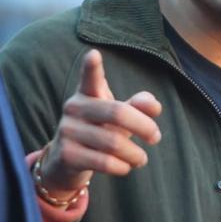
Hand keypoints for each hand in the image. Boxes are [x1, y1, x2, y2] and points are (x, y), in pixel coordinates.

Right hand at [39, 49, 162, 197]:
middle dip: (143, 126)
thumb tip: (154, 105)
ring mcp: (67, 131)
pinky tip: (125, 167)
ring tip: (142, 158)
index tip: (94, 54)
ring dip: (135, 154)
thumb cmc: (97, 131)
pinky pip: (104, 162)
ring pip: (113, 142)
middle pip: (117, 113)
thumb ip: (136, 106)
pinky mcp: (66, 155)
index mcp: (87, 94)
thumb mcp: (116, 117)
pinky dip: (122, 167)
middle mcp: (74, 108)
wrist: (64, 163)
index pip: (90, 78)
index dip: (92, 67)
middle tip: (156, 137)